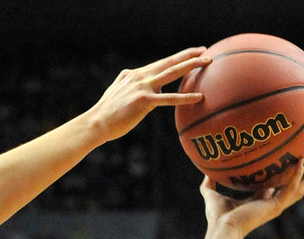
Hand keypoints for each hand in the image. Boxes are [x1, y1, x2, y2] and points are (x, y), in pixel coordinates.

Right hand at [90, 47, 209, 142]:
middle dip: (189, 55)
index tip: (193, 53)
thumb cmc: (107, 112)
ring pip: (172, 73)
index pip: (162, 63)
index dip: (178, 57)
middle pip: (170, 62)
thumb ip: (126, 81)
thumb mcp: (116, 90)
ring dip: (191, 65)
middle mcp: (141, 77)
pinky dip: (185, 97)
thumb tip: (130, 75)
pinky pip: (169, 98)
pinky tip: (198, 97)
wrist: (97, 123)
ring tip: (207, 62)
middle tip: (206, 51)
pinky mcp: (144, 101)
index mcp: (136, 75)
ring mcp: (143, 87)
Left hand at [202, 159, 303, 238]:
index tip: (284, 162)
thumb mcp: (212, 195)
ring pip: (297, 190)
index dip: (279, 177)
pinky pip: (292, 189)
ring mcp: (274, 206)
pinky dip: (298, 177)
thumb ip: (209, 183)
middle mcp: (268, 204)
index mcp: (257, 202)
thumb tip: (205, 172)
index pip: (273, 188)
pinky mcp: (276, 206)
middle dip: (300, 176)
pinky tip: (301, 164)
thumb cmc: (217, 217)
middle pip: (290, 189)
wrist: (223, 228)